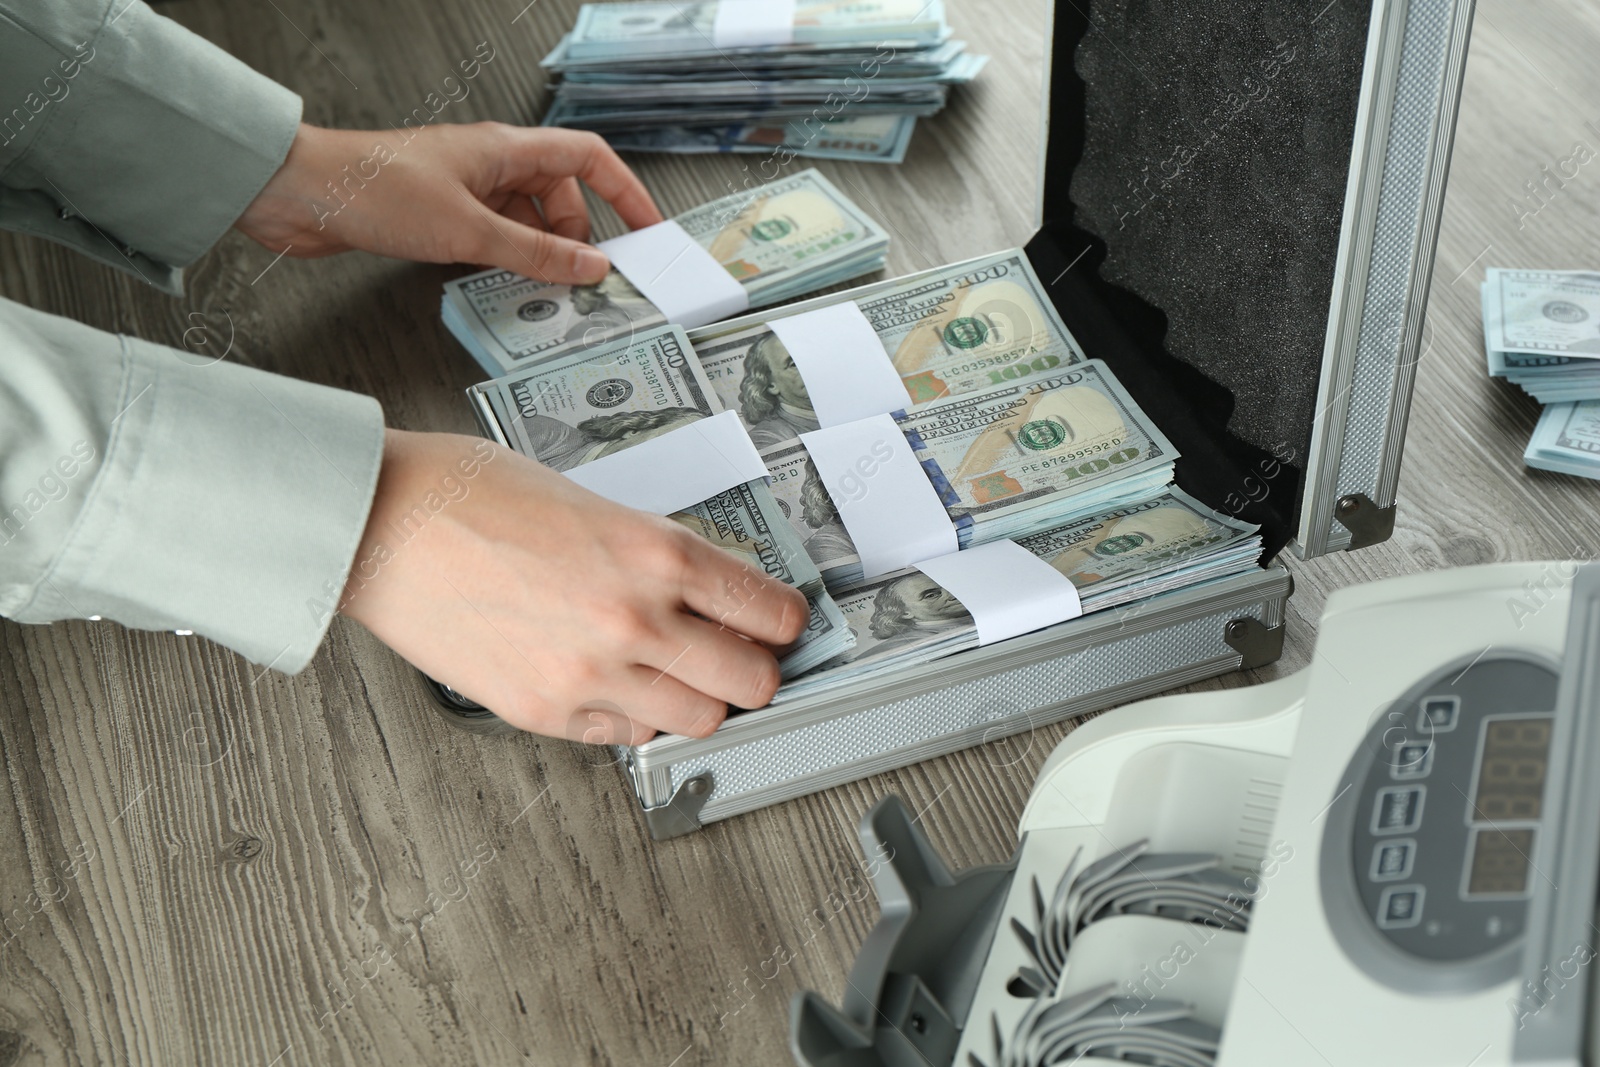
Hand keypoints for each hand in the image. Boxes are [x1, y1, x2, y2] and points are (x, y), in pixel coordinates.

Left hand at [235, 123, 663, 284]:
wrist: (298, 194)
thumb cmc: (373, 190)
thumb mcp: (469, 230)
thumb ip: (535, 253)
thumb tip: (589, 267)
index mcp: (505, 149)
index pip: (587, 158)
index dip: (623, 191)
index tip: (646, 229)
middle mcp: (488, 163)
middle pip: (558, 196)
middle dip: (578, 237)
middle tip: (587, 280)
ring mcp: (464, 188)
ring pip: (525, 220)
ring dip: (540, 254)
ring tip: (547, 290)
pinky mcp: (438, 214)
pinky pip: (493, 236)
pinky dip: (507, 261)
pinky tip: (504, 287)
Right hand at [339, 430, 808, 742]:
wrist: (382, 523)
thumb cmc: (471, 494)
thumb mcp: (594, 501)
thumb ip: (655, 552)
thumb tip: (705, 589)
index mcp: (656, 552)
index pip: (768, 611)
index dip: (784, 623)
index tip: (780, 625)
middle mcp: (635, 619)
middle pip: (750, 681)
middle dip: (754, 671)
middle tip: (744, 658)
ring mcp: (591, 674)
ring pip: (697, 721)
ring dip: (698, 700)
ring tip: (678, 675)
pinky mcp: (545, 711)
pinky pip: (626, 735)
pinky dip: (635, 716)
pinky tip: (618, 684)